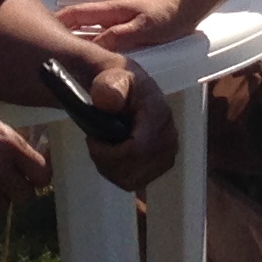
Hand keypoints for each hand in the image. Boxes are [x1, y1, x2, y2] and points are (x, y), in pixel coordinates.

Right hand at [60, 0, 195, 51]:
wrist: (188, 7)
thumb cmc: (167, 16)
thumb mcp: (143, 28)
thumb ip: (118, 37)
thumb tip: (92, 47)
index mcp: (109, 10)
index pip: (74, 14)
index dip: (54, 22)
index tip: (38, 34)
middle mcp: (108, 14)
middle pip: (77, 23)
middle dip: (61, 34)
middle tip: (48, 53)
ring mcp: (116, 20)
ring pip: (90, 31)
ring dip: (77, 41)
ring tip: (65, 59)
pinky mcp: (125, 27)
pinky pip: (103, 36)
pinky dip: (93, 45)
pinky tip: (93, 59)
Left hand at [77, 58, 180, 191]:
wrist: (125, 88)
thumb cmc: (116, 83)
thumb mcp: (109, 78)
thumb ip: (108, 86)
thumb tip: (107, 99)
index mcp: (159, 114)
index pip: (138, 150)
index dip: (110, 153)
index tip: (92, 139)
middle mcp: (169, 136)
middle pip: (135, 170)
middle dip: (108, 161)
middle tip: (95, 143)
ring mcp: (168, 153)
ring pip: (134, 180)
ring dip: (111, 169)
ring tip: (103, 149)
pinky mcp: (162, 164)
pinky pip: (136, 183)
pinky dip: (118, 175)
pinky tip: (112, 159)